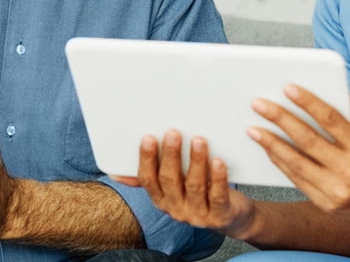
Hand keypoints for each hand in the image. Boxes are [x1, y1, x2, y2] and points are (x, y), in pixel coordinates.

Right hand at [126, 129, 256, 236]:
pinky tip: (218, 161)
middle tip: (173, 132)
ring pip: (194, 186)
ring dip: (195, 161)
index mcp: (161, 199)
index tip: (148, 137)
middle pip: (169, 181)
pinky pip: (217, 196)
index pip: (148, 180)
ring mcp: (197, 215)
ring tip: (198, 140)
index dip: (147, 159)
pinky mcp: (220, 217)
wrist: (233, 218)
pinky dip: (217, 178)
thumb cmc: (201, 192)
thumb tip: (116, 172)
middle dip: (170, 156)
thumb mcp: (175, 186)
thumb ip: (151, 177)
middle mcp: (176, 209)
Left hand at [248, 88, 349, 222]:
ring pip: (296, 162)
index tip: (288, 88)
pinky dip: (281, 163)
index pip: (331, 120)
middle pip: (307, 140)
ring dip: (271, 144)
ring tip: (254, 129)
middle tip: (260, 105)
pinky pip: (297, 180)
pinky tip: (269, 150)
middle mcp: (348, 170)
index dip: (308, 102)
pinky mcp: (325, 202)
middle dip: (280, 119)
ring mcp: (335, 189)